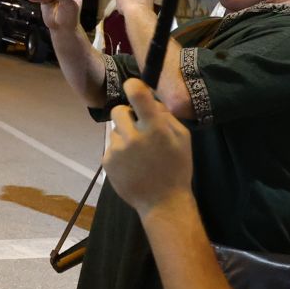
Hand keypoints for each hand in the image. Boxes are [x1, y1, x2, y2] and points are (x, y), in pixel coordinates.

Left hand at [103, 78, 193, 215]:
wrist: (162, 202)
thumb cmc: (176, 168)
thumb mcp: (182, 138)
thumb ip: (166, 116)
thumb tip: (149, 99)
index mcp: (155, 128)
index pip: (137, 95)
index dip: (133, 86)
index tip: (132, 86)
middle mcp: (133, 136)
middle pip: (118, 110)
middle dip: (128, 116)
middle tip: (138, 129)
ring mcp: (117, 149)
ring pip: (115, 130)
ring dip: (124, 135)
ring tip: (138, 153)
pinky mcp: (107, 161)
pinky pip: (110, 146)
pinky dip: (119, 151)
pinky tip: (131, 164)